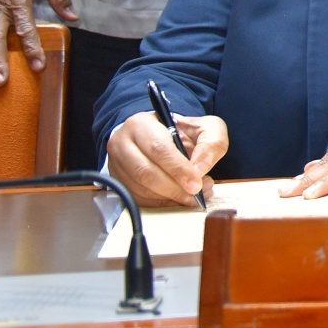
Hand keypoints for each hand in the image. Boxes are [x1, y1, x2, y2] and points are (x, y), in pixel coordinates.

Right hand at [106, 110, 227, 207]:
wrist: (164, 135)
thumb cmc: (184, 131)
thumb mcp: (206, 127)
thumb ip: (211, 144)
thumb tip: (200, 170)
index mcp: (142, 124)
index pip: (158, 149)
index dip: (178, 169)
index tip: (196, 184)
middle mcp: (122, 143)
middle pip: (145, 172)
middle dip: (174, 188)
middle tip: (196, 194)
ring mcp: (117, 164)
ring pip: (140, 188)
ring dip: (169, 197)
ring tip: (192, 195)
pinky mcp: (118, 181)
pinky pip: (138, 199)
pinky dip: (160, 203)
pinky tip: (177, 199)